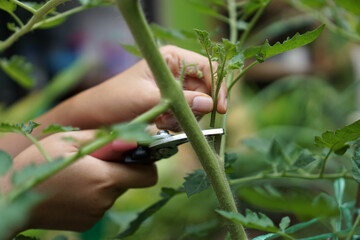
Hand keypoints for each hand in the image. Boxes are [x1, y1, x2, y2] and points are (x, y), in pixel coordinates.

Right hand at [4, 131, 155, 231]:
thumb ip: (105, 139)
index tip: (134, 155)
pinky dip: (94, 193)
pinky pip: (100, 204)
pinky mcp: (86, 223)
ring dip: (104, 180)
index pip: (147, 176)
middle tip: (97, 160)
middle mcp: (105, 200)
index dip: (145, 164)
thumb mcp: (69, 141)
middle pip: (129, 182)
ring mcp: (96, 213)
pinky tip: (73, 187)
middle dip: (120, 169)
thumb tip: (133, 141)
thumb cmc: (38, 164)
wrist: (12, 199)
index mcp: (105, 178)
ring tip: (79, 172)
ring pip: (113, 192)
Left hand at [62, 45, 226, 130]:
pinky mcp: (170, 105)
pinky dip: (177, 124)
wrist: (96, 117)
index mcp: (172, 59)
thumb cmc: (116, 99)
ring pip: (197, 106)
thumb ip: (181, 101)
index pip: (208, 68)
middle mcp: (176, 72)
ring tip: (161, 121)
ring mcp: (174, 89)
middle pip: (205, 90)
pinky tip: (159, 124)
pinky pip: (186, 116)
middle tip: (174, 118)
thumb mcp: (149, 99)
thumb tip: (210, 104)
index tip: (219, 108)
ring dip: (183, 118)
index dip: (217, 87)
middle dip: (195, 108)